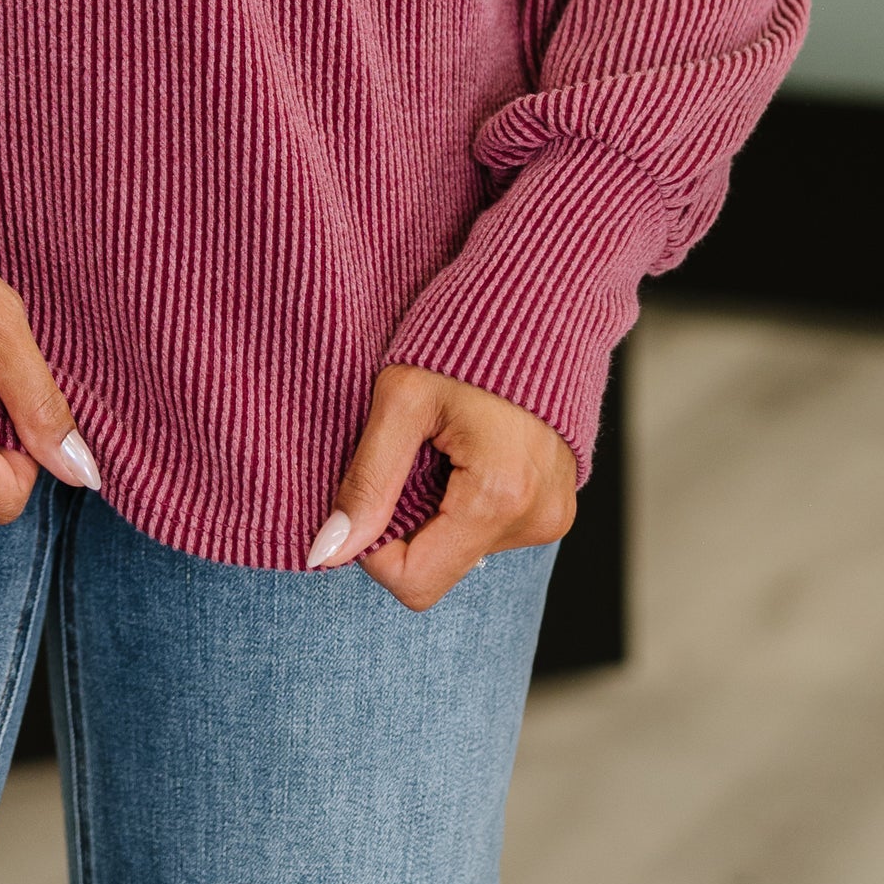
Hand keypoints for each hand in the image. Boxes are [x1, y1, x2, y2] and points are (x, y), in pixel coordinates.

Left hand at [305, 364, 575, 609]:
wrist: (537, 300)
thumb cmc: (463, 338)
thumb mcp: (401, 401)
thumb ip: (366, 482)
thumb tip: (326, 552)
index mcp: (500, 498)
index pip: (416, 582)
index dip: (374, 549)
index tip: (368, 491)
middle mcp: (536, 520)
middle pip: (438, 567)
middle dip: (405, 523)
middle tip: (408, 454)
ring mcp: (552, 517)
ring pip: (461, 550)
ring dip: (435, 509)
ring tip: (442, 443)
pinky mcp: (556, 508)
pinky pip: (489, 531)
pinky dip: (463, 502)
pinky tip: (465, 450)